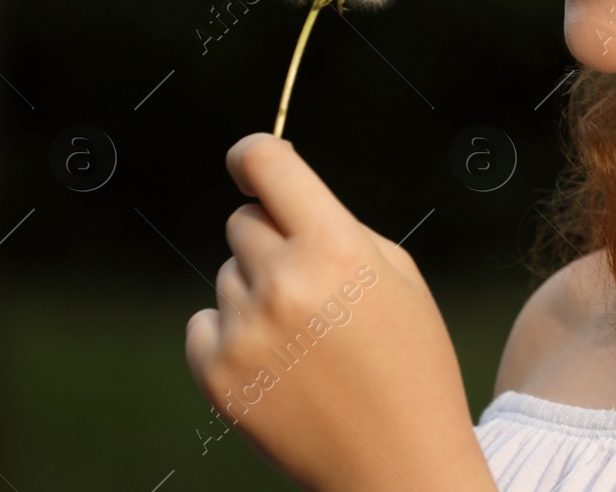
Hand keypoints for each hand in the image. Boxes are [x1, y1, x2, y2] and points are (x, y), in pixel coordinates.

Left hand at [185, 132, 495, 491]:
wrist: (399, 465)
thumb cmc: (411, 362)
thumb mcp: (398, 276)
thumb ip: (335, 224)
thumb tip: (270, 191)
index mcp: (336, 247)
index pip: (267, 163)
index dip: (252, 154)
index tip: (248, 162)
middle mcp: (283, 282)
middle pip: (245, 222)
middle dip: (273, 240)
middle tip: (313, 285)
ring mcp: (245, 331)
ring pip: (228, 275)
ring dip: (257, 292)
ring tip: (308, 340)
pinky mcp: (218, 375)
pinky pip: (204, 323)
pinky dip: (231, 335)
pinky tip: (278, 364)